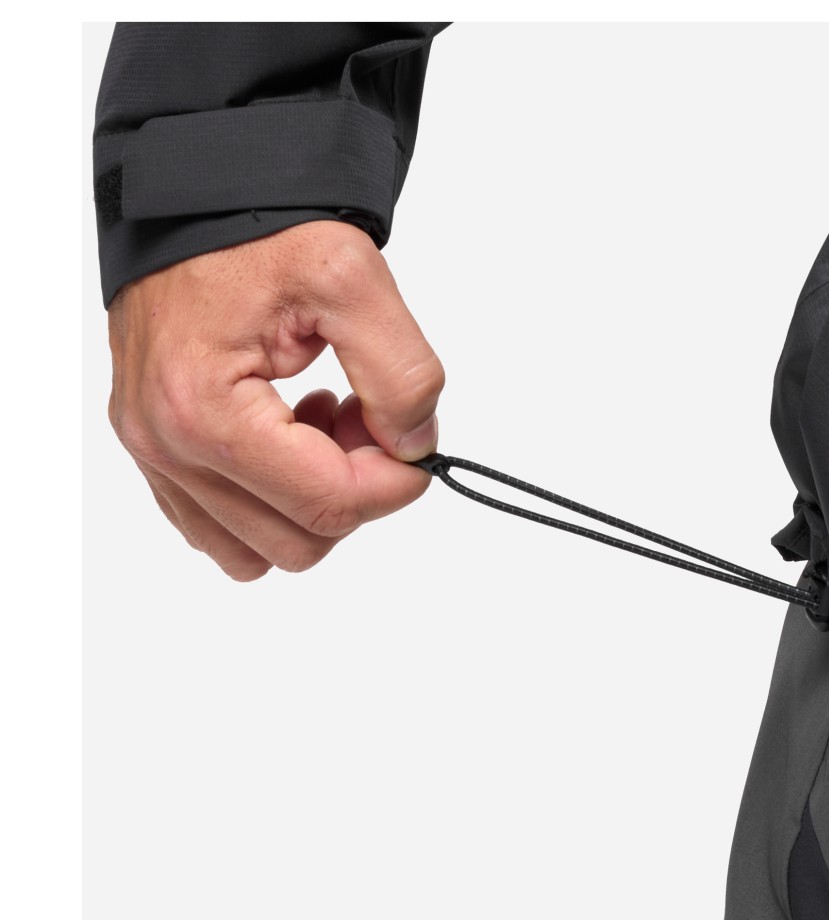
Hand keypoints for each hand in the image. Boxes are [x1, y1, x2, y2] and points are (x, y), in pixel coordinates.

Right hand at [106, 220, 444, 580]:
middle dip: (353, 490)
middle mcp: (165, 445)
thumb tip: (414, 448)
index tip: (411, 437)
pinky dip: (272, 504)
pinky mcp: (158, 458)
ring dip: (312, 503)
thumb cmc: (258, 231)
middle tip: (364, 419)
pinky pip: (224, 534)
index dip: (395, 483)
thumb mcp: (353, 277)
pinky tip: (288, 437)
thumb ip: (402, 373)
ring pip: (263, 552)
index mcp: (204, 409)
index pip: (330, 505)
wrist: (194, 197)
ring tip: (323, 426)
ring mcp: (154, 458)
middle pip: (301, 542)